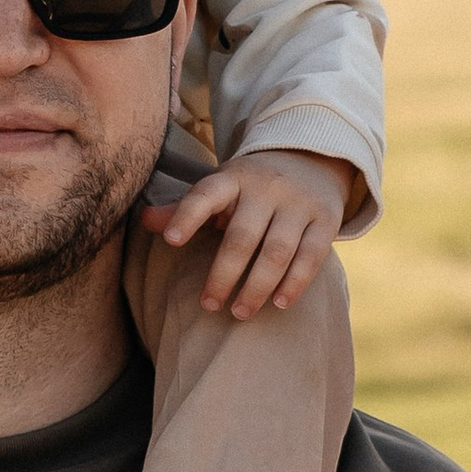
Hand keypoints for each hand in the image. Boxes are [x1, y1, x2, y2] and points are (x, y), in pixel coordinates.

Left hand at [148, 149, 350, 316]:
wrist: (312, 158)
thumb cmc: (251, 186)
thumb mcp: (220, 187)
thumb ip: (184, 207)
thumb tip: (144, 221)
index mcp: (233, 178)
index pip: (206, 194)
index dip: (188, 215)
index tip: (172, 241)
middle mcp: (266, 188)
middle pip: (242, 236)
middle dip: (223, 274)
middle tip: (209, 305)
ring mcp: (298, 203)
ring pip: (277, 251)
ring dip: (257, 286)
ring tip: (239, 313)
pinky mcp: (325, 219)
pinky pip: (312, 256)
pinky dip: (295, 283)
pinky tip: (279, 304)